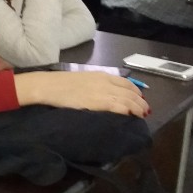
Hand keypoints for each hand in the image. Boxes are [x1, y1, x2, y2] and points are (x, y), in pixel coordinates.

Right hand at [17, 72, 148, 117]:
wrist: (48, 86)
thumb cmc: (59, 84)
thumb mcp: (81, 80)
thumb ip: (94, 84)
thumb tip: (103, 95)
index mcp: (101, 75)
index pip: (126, 83)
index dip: (135, 91)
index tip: (138, 99)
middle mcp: (106, 82)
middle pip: (131, 92)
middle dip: (140, 102)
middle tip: (144, 110)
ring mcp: (103, 92)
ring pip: (129, 100)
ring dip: (138, 108)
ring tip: (142, 115)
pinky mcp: (100, 103)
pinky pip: (121, 107)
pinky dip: (129, 111)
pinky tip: (132, 116)